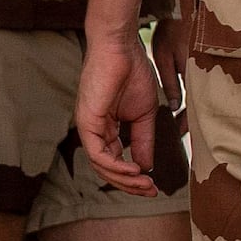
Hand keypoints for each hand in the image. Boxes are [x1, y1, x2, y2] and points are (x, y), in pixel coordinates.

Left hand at [75, 28, 163, 192]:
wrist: (122, 48)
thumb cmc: (133, 73)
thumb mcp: (144, 114)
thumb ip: (143, 140)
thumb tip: (146, 166)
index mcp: (106, 129)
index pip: (115, 162)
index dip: (133, 177)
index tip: (154, 186)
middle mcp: (94, 132)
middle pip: (107, 169)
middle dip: (129, 184)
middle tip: (151, 192)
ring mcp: (88, 128)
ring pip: (101, 165)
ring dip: (124, 179)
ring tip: (145, 183)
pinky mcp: (86, 122)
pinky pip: (98, 153)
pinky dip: (116, 166)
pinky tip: (135, 170)